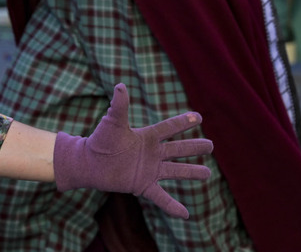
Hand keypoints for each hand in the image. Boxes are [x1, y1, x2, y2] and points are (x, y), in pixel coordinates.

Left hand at [54, 83, 212, 218]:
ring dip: (192, 173)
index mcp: (147, 137)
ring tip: (208, 174)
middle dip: (194, 147)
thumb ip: (119, 106)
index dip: (183, 122)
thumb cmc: (101, 139)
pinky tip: (186, 215)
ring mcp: (149, 170)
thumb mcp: (112, 122)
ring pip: (176, 171)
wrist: (89, 163)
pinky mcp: (143, 185)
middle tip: (211, 145)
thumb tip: (120, 85)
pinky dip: (173, 206)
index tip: (198, 117)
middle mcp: (152, 153)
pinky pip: (161, 197)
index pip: (169, 128)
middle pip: (178, 149)